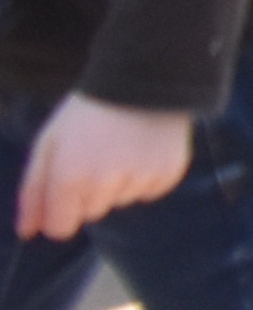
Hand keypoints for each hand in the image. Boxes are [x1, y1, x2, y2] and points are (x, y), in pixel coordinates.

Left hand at [16, 91, 190, 240]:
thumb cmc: (86, 112)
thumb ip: (33, 191)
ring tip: (122, 147)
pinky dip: (145, 176)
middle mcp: (105, 183)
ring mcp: (140, 179)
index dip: (60, 212)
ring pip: (121, 201)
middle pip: (92, 214)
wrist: (142, 76)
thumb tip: (26, 233)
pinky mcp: (169, 173)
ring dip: (118, 183)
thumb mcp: (48, 144)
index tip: (66, 190)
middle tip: (96, 155)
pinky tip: (144, 148)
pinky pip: (150, 192)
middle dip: (89, 193)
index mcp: (69, 177)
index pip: (60, 229)